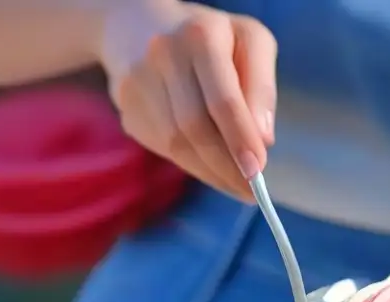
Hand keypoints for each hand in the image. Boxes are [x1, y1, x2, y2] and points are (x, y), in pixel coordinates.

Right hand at [98, 0, 276, 200]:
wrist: (138, 23)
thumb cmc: (212, 37)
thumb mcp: (250, 43)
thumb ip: (262, 87)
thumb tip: (264, 140)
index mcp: (200, 36)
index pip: (222, 100)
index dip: (240, 140)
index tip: (259, 172)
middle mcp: (162, 54)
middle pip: (195, 128)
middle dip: (227, 167)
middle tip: (253, 191)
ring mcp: (137, 81)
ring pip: (176, 144)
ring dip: (211, 173)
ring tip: (237, 184)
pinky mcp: (126, 106)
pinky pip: (163, 147)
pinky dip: (192, 164)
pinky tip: (211, 165)